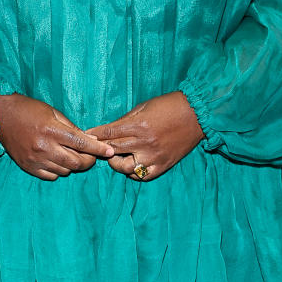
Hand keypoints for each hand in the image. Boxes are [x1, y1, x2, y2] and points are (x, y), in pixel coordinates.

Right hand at [0, 94, 115, 180]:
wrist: (0, 117)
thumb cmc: (29, 110)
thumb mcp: (53, 113)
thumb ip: (72, 128)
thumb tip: (91, 141)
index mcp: (52, 130)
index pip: (82, 144)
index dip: (98, 149)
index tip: (109, 152)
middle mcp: (44, 147)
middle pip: (76, 162)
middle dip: (89, 161)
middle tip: (91, 156)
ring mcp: (36, 159)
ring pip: (65, 171)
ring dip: (73, 165)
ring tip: (71, 155)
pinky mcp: (28, 167)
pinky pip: (51, 176)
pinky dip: (59, 171)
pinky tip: (58, 161)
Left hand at [84, 92, 204, 180]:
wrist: (196, 114)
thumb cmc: (168, 106)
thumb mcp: (143, 107)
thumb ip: (125, 120)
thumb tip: (107, 130)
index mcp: (138, 125)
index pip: (109, 133)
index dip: (95, 135)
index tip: (86, 135)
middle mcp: (144, 143)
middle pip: (113, 150)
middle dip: (100, 149)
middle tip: (95, 148)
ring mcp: (154, 156)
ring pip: (125, 167)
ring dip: (116, 163)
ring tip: (115, 157)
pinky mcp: (163, 165)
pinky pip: (143, 175)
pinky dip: (133, 173)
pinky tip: (131, 165)